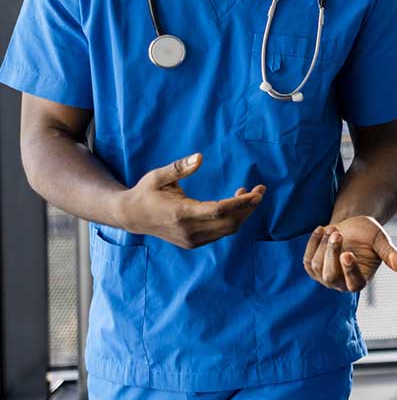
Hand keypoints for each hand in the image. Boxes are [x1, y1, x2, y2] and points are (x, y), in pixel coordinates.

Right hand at [119, 153, 263, 248]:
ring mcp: (191, 240)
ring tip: (249, 194)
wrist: (131, 217)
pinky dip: (233, 219)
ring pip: (227, 230)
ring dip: (243, 213)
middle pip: (229, 223)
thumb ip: (179, 167)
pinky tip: (235, 204)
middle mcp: (188, 230)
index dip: (240, 203)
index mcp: (180, 213)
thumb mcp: (158, 176)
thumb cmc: (146, 192)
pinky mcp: (193, 243)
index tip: (257, 193)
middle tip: (260, 190)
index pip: (218, 211)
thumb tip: (200, 157)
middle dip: (248, 207)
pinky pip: (220, 233)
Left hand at [304, 216, 396, 291]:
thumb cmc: (369, 235)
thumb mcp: (381, 242)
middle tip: (338, 232)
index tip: (347, 254)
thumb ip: (391, 255)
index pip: (353, 283)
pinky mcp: (313, 268)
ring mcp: (324, 277)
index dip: (349, 270)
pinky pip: (307, 259)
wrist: (352, 226)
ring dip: (324, 244)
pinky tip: (322, 229)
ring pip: (317, 265)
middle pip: (331, 275)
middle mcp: (341, 284)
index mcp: (360, 280)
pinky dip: (313, 243)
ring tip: (335, 228)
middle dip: (332, 252)